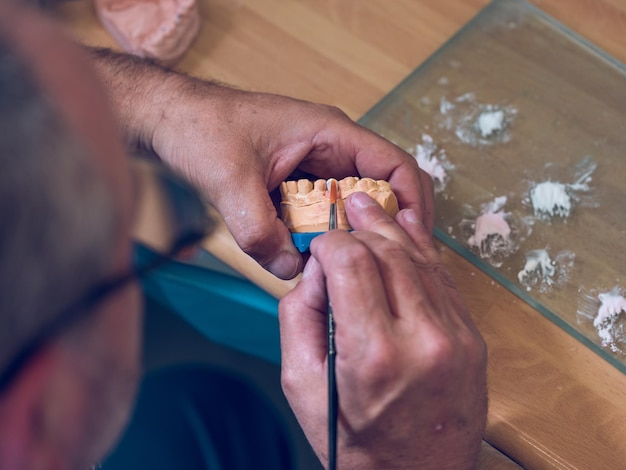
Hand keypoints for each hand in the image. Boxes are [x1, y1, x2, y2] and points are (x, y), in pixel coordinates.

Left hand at [150, 83, 433, 278]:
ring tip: (344, 271)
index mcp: (330, 132)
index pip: (394, 165)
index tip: (410, 244)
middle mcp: (329, 149)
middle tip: (377, 270)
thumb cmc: (200, 128)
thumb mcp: (230, 181)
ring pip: (348, 209)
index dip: (411, 204)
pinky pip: (320, 216)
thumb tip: (292, 270)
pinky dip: (320, 238)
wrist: (168, 120)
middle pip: (378, 193)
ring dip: (347, 238)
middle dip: (379, 231)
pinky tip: (310, 260)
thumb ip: (261, 231)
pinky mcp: (295, 185)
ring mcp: (313, 168)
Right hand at [279, 192, 486, 468]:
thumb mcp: (302, 385)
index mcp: (373, 354)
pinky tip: (404, 234)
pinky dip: (420, 251)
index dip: (329, 243)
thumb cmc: (356, 443)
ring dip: (391, 229)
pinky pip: (443, 278)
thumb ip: (298, 317)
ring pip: (421, 257)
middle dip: (360, 226)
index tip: (319, 248)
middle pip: (388, 250)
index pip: (350, 262)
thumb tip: (316, 270)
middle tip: (344, 211)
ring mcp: (455, 338)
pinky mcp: (472, 339)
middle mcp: (422, 340)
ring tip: (370, 209)